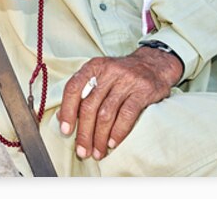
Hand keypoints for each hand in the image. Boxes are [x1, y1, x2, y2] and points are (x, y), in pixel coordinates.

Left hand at [56, 46, 182, 159]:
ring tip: (97, 152)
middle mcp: (108, 72)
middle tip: (82, 151)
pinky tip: (112, 143)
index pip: (73, 88)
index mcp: (93, 67)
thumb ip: (82, 92)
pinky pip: (127, 115)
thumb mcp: (100, 75)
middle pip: (90, 106)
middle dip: (84, 133)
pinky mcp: (142, 91)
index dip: (67, 111)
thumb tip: (61, 117)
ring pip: (106, 113)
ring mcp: (126, 81)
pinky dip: (118, 132)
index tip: (66, 131)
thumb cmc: (121, 75)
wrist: (154, 65)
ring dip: (100, 137)